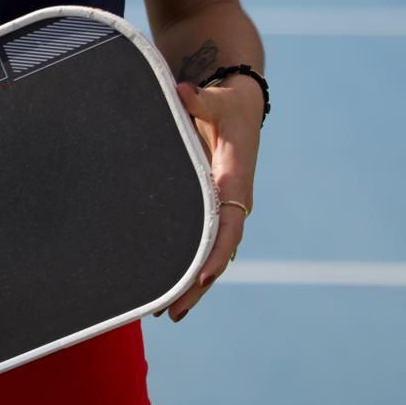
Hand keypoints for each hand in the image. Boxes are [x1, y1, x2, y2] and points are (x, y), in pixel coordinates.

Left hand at [160, 74, 262, 322]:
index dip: (215, 254)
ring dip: (191, 283)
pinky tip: (169, 284)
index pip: (228, 227)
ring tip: (164, 312)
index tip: (202, 279)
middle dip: (197, 284)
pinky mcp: (214, 207)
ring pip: (210, 254)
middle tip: (172, 312)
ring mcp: (224, 208)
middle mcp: (233, 202)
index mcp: (235, 182)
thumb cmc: (228, 104)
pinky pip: (204, 242)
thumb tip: (184, 91)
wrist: (241, 105)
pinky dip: (190, 266)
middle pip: (218, 252)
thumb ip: (199, 100)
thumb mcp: (217, 100)